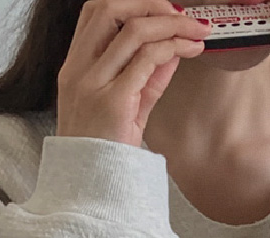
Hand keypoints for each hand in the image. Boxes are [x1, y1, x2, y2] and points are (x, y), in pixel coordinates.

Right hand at [56, 0, 212, 147]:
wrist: (89, 188)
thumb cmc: (101, 152)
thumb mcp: (123, 107)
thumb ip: (145, 76)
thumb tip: (172, 48)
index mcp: (74, 67)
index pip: (95, 12)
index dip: (132, 2)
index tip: (162, 11)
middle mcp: (79, 71)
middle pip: (110, 7)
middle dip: (151, 3)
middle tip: (181, 15)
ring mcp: (94, 85)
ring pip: (134, 29)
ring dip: (171, 23)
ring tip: (195, 32)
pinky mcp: (114, 101)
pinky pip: (147, 59)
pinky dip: (173, 47)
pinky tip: (189, 50)